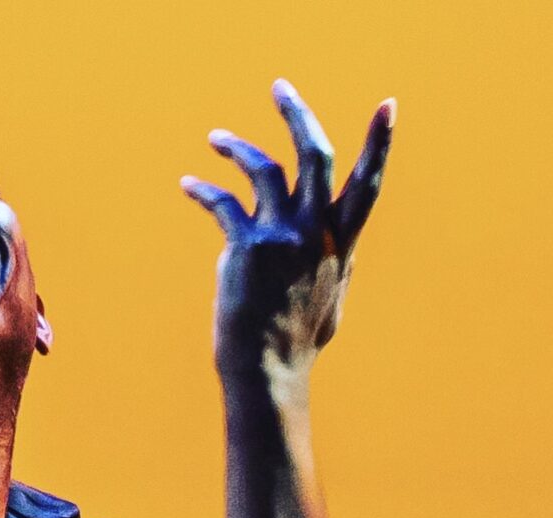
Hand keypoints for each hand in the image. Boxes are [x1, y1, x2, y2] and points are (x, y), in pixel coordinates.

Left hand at [182, 79, 394, 377]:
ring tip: (216, 139)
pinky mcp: (248, 246)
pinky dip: (203, 189)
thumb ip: (328, 266)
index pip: (368, 183)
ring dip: (236, 147)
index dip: (380, 143)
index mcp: (341, 244)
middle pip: (315, 154)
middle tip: (278, 87)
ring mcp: (285, 237)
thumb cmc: (295, 343)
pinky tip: (188, 184)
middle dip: (297, 114)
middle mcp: (318, 233)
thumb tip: (327, 254)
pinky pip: (223, 202)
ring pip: (264, 167)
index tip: (388, 106)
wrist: (268, 370)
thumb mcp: (329, 300)